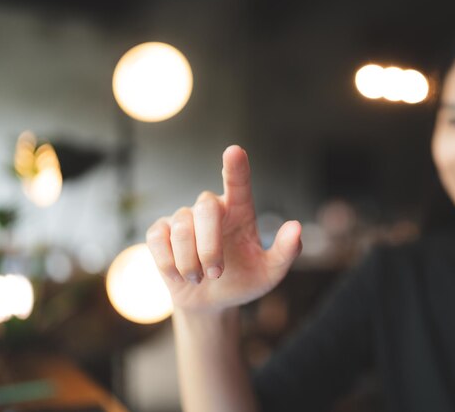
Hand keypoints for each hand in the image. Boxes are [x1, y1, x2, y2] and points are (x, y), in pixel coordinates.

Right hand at [146, 145, 301, 312]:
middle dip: (209, 247)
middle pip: (206, 209)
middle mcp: (212, 209)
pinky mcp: (160, 232)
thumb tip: (296, 227)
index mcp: (240, 211)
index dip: (236, 167)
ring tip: (199, 279)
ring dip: (190, 261)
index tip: (234, 151)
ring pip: (182, 228)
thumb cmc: (243, 281)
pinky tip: (179, 276)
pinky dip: (169, 263)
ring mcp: (184, 218)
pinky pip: (158, 238)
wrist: (212, 303)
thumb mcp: (269, 272)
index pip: (238, 183)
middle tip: (216, 274)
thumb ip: (285, 252)